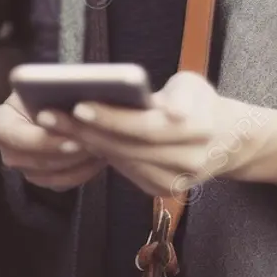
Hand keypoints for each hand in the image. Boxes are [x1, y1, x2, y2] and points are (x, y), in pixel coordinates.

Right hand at [0, 92, 104, 190]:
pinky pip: (62, 183)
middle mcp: (8, 150)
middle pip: (36, 162)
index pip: (18, 138)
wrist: (50, 99)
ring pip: (51, 176)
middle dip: (68, 155)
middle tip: (95, 145)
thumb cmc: (45, 89)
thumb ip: (50, 98)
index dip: (45, 141)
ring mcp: (24, 168)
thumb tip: (71, 109)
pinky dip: (82, 172)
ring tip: (100, 148)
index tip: (73, 139)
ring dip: (78, 164)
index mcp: (1, 122)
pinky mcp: (42, 179)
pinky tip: (99, 157)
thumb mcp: (44, 86)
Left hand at [36, 72, 233, 197]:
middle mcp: (187, 162)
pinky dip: (99, 154)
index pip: (144, 125)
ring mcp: (174, 182)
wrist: (227, 141)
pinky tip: (75, 138)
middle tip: (49, 114)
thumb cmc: (200, 103)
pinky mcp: (162, 191)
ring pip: (121, 161)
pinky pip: (125, 171)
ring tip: (53, 124)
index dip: (111, 117)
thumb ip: (180, 93)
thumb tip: (167, 109)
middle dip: (85, 129)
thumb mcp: (194, 85)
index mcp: (197, 130)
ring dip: (85, 143)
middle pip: (126, 146)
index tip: (78, 103)